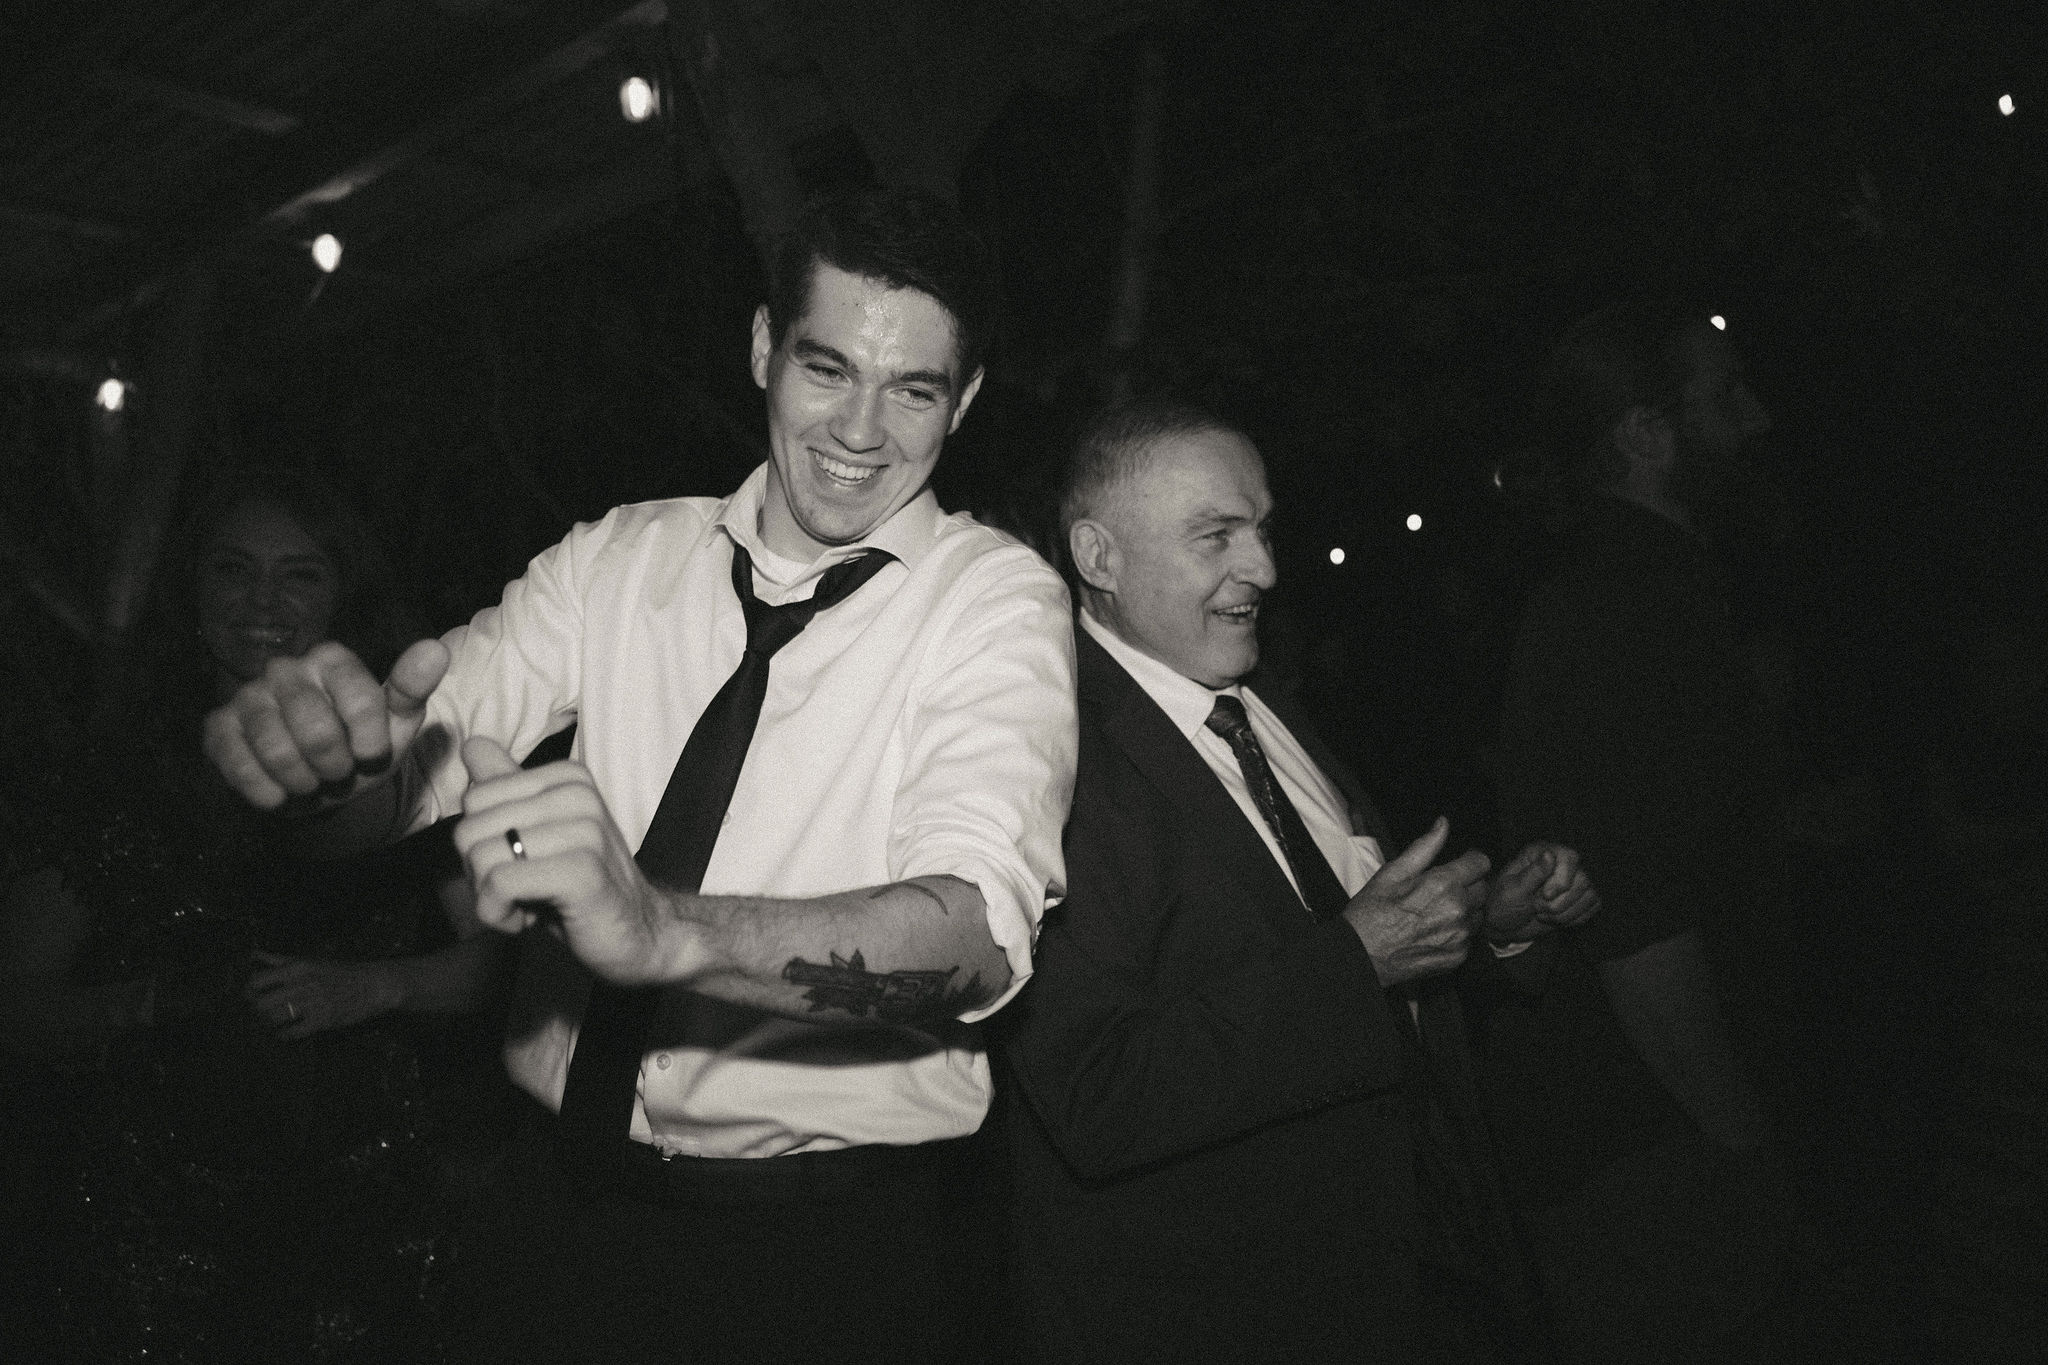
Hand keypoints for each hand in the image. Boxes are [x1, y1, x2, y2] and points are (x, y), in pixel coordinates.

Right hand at [203, 638, 449, 809]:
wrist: (315, 787)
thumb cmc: (358, 749)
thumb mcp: (396, 724)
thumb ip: (412, 688)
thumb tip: (435, 649)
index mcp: (331, 659)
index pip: (358, 699)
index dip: (370, 740)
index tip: (372, 755)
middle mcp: (285, 668)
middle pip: (315, 728)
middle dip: (334, 765)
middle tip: (338, 772)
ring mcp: (247, 696)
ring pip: (276, 749)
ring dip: (303, 780)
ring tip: (312, 782)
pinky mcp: (218, 727)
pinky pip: (240, 765)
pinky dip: (268, 791)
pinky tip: (280, 793)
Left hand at [245, 952, 399, 1039]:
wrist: (374, 984)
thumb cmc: (340, 971)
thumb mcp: (310, 961)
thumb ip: (279, 960)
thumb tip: (253, 954)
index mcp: (298, 967)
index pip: (257, 981)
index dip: (248, 992)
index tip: (250, 997)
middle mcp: (303, 983)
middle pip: (261, 1003)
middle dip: (256, 1011)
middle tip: (260, 1013)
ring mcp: (313, 1003)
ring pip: (275, 1018)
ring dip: (270, 1023)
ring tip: (274, 1022)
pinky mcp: (323, 1020)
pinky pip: (293, 1032)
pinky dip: (285, 1034)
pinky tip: (286, 1032)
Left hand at [452, 737, 685, 985]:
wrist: (636, 933)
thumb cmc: (578, 884)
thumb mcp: (537, 831)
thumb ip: (505, 786)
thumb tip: (472, 743)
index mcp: (567, 776)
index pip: (474, 798)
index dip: (480, 843)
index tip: (518, 864)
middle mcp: (578, 794)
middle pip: (471, 828)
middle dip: (479, 873)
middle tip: (520, 890)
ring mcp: (585, 830)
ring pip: (482, 857)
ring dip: (490, 898)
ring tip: (527, 904)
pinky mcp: (583, 870)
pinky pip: (500, 883)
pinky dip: (498, 914)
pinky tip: (526, 921)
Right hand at [1341, 817, 1490, 987]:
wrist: (1361, 956)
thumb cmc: (1372, 912)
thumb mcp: (1393, 872)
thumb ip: (1425, 846)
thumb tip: (1443, 823)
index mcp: (1443, 883)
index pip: (1481, 863)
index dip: (1470, 861)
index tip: (1459, 866)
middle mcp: (1458, 909)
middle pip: (1483, 888)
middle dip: (1467, 886)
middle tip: (1441, 891)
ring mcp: (1460, 935)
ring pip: (1478, 914)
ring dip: (1465, 910)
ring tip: (1436, 913)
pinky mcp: (1459, 956)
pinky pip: (1470, 938)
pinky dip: (1457, 933)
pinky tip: (1434, 932)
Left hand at [1483, 841, 1600, 943]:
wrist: (1505, 925)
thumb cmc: (1503, 904)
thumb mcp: (1513, 890)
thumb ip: (1533, 873)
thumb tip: (1550, 854)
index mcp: (1540, 853)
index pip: (1569, 857)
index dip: (1562, 879)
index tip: (1546, 896)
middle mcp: (1559, 862)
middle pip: (1584, 879)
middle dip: (1561, 902)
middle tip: (1538, 908)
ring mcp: (1572, 879)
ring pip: (1591, 895)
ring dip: (1567, 913)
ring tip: (1544, 914)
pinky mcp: (1580, 897)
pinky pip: (1593, 907)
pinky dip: (1574, 918)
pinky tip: (1556, 919)